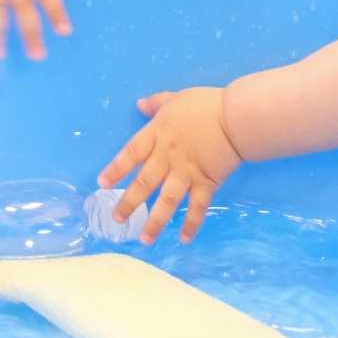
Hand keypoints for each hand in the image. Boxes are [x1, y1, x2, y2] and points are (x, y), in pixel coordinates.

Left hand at [97, 87, 242, 243]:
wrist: (235, 118)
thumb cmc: (207, 105)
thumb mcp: (176, 98)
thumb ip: (157, 103)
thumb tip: (139, 105)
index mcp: (158, 134)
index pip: (131, 153)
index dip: (116, 169)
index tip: (102, 184)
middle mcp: (167, 157)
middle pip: (144, 182)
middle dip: (129, 202)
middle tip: (117, 218)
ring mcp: (186, 172)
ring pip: (166, 201)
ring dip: (155, 222)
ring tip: (144, 239)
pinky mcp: (206, 183)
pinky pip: (197, 207)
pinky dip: (191, 223)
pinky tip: (184, 239)